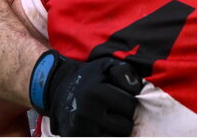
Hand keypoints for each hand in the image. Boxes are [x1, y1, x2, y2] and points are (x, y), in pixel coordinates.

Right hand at [29, 50, 143, 135]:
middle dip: (124, 119)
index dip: (130, 102)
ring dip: (116, 132)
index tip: (121, 98)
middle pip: (125, 128)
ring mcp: (79, 131)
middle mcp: (86, 114)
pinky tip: (100, 128)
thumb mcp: (106, 66)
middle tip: (113, 111)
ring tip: (107, 120)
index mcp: (95, 93)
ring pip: (116, 138)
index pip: (131, 106)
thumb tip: (137, 89)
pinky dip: (106, 136)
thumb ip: (125, 73)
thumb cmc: (89, 78)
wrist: (59, 89)